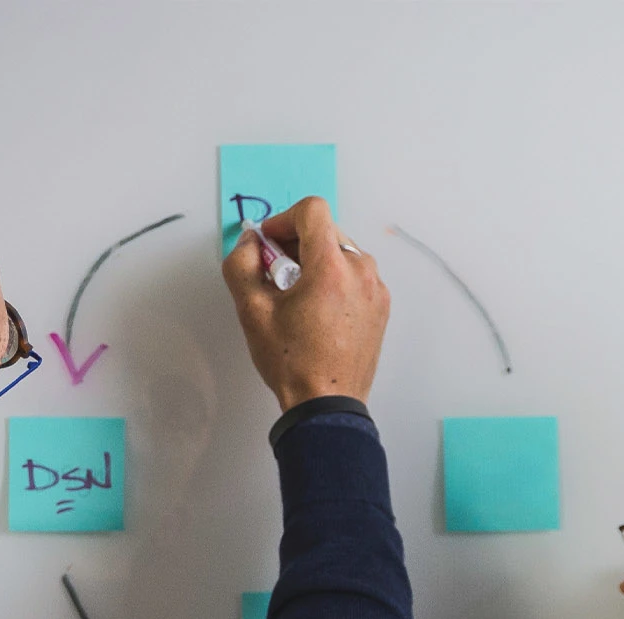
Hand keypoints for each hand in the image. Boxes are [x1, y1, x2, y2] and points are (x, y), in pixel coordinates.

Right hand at [219, 196, 389, 409]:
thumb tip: (249, 242)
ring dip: (315, 260)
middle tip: (275, 271)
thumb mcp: (252, 310)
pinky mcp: (382, 306)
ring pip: (342, 252)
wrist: (327, 403)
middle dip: (296, 242)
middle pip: (327, 230)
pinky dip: (334, 279)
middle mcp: (361, 272)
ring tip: (295, 293)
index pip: (312, 210)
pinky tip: (316, 308)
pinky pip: (356, 275)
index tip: (269, 243)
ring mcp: (376, 289)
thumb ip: (241, 264)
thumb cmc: (292, 361)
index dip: (284, 219)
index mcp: (332, 267)